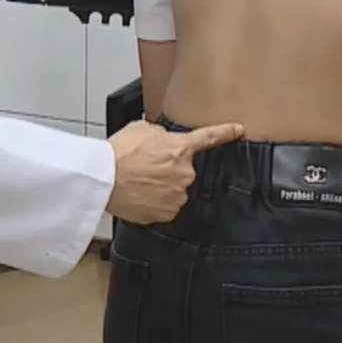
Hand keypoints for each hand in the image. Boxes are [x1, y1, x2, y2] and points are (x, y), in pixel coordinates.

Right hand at [104, 119, 243, 224]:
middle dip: (169, 167)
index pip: (210, 138)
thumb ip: (160, 133)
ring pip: (175, 189)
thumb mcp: (140, 129)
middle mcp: (184, 173)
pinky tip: (140, 194)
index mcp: (180, 148)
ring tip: (139, 181)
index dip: (226, 133)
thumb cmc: (117, 154)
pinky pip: (166, 206)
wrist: (103, 180)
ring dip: (162, 185)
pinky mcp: (167, 213)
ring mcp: (177, 196)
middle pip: (184, 169)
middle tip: (146, 166)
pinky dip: (155, 201)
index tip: (238, 131)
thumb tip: (162, 139)